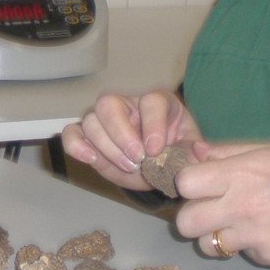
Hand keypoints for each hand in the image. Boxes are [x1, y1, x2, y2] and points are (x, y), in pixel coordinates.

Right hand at [59, 90, 199, 192]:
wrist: (161, 168)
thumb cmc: (176, 153)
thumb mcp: (191, 153)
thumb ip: (194, 153)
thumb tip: (198, 153)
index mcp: (158, 103)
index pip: (151, 101)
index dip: (152, 123)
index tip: (156, 149)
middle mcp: (128, 105)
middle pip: (110, 104)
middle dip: (122, 133)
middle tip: (138, 159)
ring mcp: (104, 119)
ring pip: (91, 120)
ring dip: (106, 146)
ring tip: (128, 167)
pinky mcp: (88, 137)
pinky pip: (72, 133)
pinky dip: (75, 145)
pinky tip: (90, 158)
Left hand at [172, 141, 269, 265]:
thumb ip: (230, 151)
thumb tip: (196, 152)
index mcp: (240, 175)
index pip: (186, 184)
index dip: (190, 183)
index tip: (201, 183)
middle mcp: (240, 208)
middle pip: (186, 223)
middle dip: (192, 215)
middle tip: (210, 208)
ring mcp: (253, 237)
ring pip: (209, 245)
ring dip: (216, 235)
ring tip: (237, 223)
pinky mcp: (268, 257)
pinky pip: (244, 254)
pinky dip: (250, 245)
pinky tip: (268, 232)